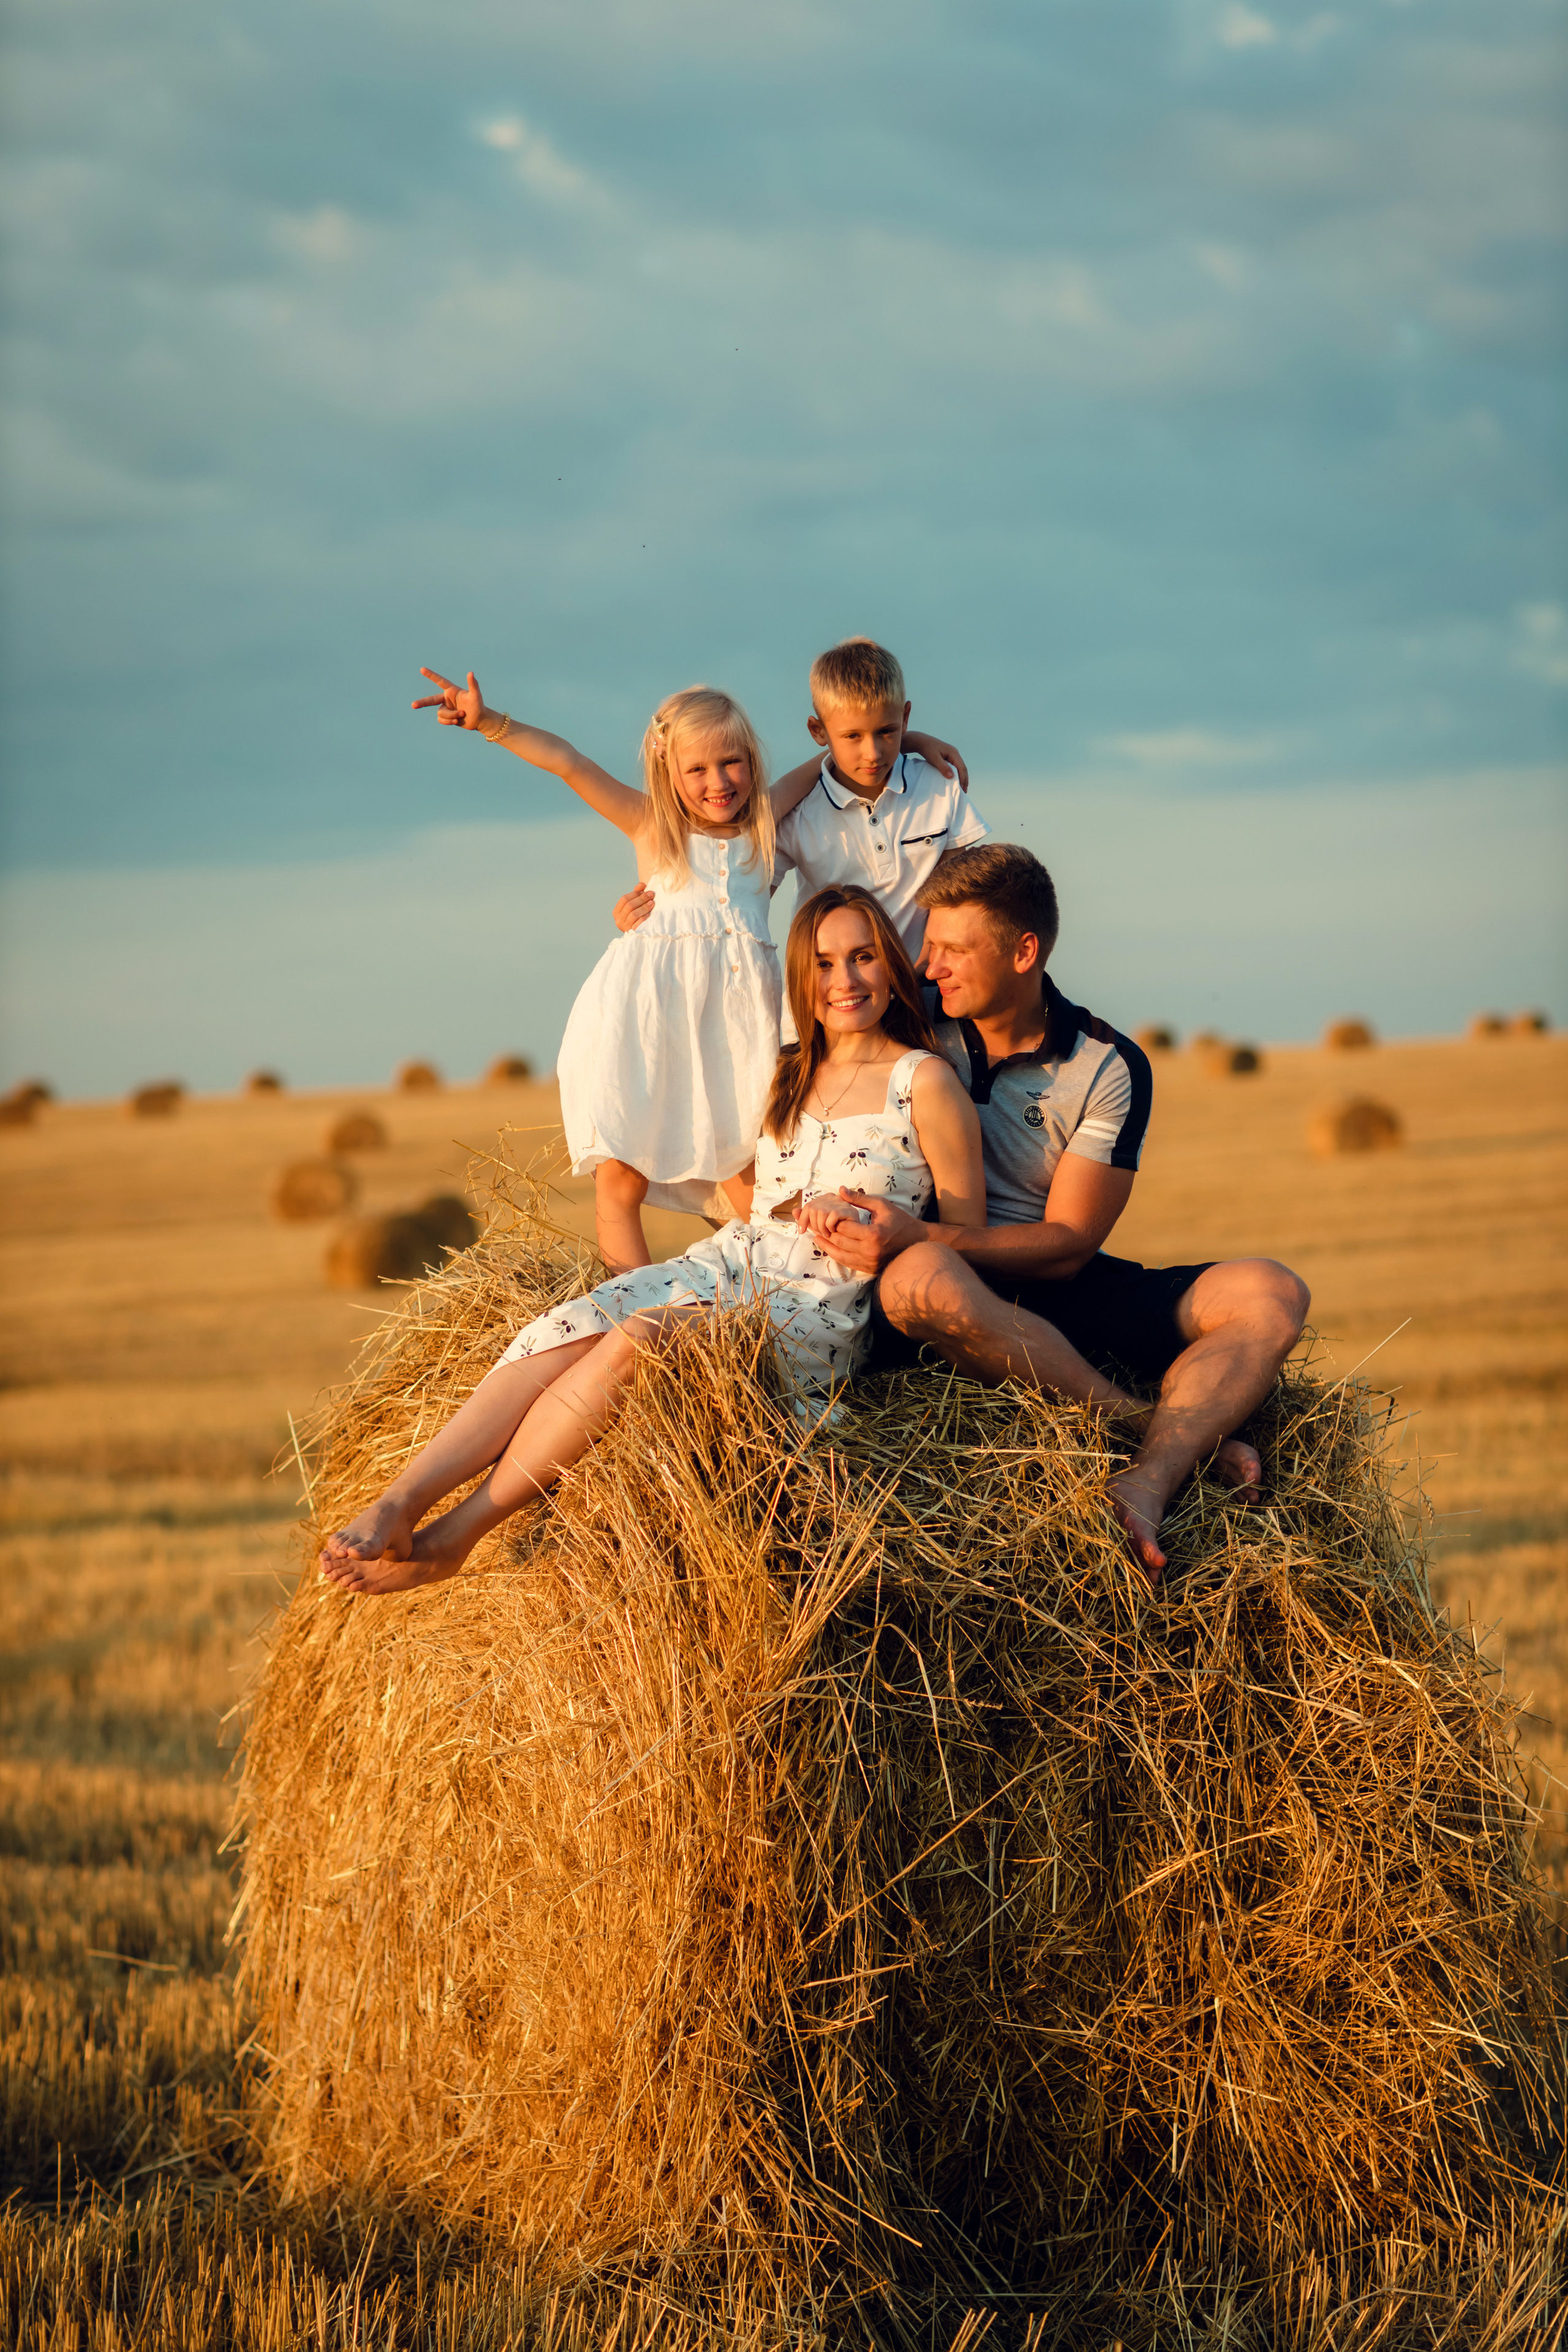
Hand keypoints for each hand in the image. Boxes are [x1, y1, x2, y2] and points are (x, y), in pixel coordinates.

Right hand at [413, 667, 488, 729]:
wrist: (479, 720)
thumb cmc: (478, 705)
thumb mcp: (476, 695)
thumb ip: (473, 684)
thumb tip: (470, 673)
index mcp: (451, 690)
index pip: (440, 681)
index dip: (431, 675)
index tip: (422, 669)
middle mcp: (446, 698)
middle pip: (431, 700)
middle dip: (422, 703)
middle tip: (413, 705)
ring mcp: (445, 708)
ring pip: (441, 713)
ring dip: (451, 715)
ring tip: (462, 715)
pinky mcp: (446, 717)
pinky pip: (441, 720)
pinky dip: (449, 721)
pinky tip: (457, 721)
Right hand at [613, 885, 654, 933]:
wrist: (640, 935)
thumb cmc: (637, 916)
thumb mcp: (635, 904)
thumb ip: (637, 893)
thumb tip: (642, 884)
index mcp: (616, 911)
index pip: (624, 899)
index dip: (635, 893)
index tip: (645, 890)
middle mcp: (618, 920)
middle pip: (629, 906)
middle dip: (642, 898)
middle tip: (652, 894)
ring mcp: (624, 927)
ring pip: (634, 914)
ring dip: (644, 907)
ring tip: (652, 903)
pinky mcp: (632, 933)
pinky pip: (638, 924)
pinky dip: (644, 917)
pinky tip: (650, 914)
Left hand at [795, 1194, 864, 1244]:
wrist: (862, 1239)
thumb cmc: (841, 1233)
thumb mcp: (821, 1226)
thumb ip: (809, 1219)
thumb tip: (794, 1211)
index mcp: (828, 1200)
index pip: (808, 1206)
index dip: (802, 1219)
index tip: (802, 1231)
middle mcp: (836, 1198)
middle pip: (812, 1209)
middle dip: (814, 1225)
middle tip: (822, 1234)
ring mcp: (844, 1204)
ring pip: (820, 1212)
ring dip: (822, 1228)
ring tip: (829, 1234)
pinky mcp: (850, 1211)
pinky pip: (831, 1216)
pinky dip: (829, 1226)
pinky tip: (834, 1231)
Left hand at [803, 1191, 931, 1275]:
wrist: (916, 1242)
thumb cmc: (900, 1221)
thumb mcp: (881, 1205)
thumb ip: (860, 1198)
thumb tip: (840, 1190)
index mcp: (874, 1234)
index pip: (845, 1227)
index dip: (835, 1221)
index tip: (829, 1214)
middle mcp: (870, 1251)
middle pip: (839, 1242)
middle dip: (827, 1233)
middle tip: (816, 1225)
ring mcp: (870, 1263)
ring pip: (840, 1255)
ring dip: (827, 1246)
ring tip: (816, 1237)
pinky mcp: (869, 1269)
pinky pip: (847, 1263)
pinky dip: (837, 1255)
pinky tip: (829, 1247)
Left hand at [902, 730, 968, 791]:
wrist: (921, 741)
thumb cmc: (927, 749)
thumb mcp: (935, 759)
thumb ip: (943, 767)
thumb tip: (952, 776)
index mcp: (953, 753)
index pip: (962, 768)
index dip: (963, 779)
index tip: (962, 789)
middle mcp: (955, 753)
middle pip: (963, 768)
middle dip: (964, 780)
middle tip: (964, 791)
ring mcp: (952, 754)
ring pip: (960, 767)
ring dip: (962, 777)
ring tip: (962, 787)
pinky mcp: (948, 756)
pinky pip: (955, 766)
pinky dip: (957, 774)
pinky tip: (956, 780)